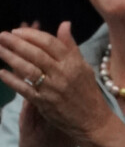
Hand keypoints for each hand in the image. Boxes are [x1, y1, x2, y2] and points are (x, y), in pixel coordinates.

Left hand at [0, 21, 113, 141]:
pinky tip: (2, 72)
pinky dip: (11, 80)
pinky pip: (24, 88)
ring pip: (27, 69)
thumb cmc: (89, 93)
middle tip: (1, 35)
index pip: (49, 42)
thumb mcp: (84, 68)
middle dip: (15, 42)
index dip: (31, 35)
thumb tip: (64, 24)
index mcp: (73, 63)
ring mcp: (52, 89)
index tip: (17, 31)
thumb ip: (71, 47)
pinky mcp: (44, 103)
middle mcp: (62, 74)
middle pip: (35, 53)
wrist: (93, 121)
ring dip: (10, 57)